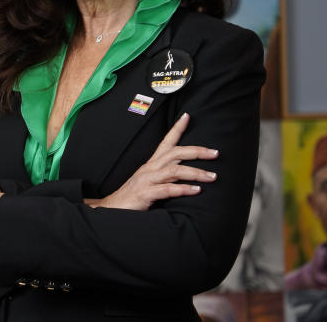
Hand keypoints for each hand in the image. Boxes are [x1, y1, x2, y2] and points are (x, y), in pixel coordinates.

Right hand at [89, 113, 218, 210]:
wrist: (111, 209)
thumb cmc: (133, 197)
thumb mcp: (150, 183)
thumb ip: (166, 178)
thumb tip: (185, 177)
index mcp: (151, 165)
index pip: (165, 142)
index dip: (176, 129)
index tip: (187, 117)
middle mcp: (150, 168)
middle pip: (175, 153)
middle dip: (197, 151)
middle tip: (215, 153)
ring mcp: (147, 180)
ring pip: (174, 170)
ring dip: (195, 172)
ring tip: (212, 176)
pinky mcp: (145, 193)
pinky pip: (167, 189)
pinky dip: (183, 189)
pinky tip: (196, 190)